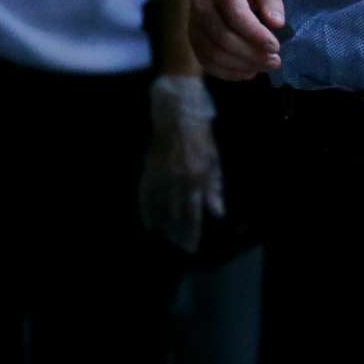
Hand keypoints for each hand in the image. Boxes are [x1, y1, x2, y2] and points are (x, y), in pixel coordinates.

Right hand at [141, 75, 224, 253]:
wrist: (177, 116)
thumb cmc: (200, 138)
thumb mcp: (214, 160)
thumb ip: (214, 187)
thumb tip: (218, 211)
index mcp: (198, 178)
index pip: (194, 213)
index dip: (192, 232)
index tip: (191, 246)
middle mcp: (179, 180)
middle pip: (177, 214)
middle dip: (179, 233)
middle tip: (179, 247)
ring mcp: (162, 175)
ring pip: (161, 208)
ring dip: (163, 226)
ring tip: (166, 238)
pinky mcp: (148, 170)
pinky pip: (145, 196)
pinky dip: (146, 211)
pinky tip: (149, 223)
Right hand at [191, 0, 286, 79]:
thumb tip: (277, 24)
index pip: (237, 16)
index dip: (257, 35)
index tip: (276, 47)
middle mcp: (202, 6)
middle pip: (224, 38)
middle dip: (252, 55)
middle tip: (275, 61)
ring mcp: (194, 25)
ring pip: (214, 54)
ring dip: (242, 66)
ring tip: (265, 67)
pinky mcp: (193, 40)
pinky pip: (207, 62)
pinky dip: (229, 72)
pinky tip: (249, 71)